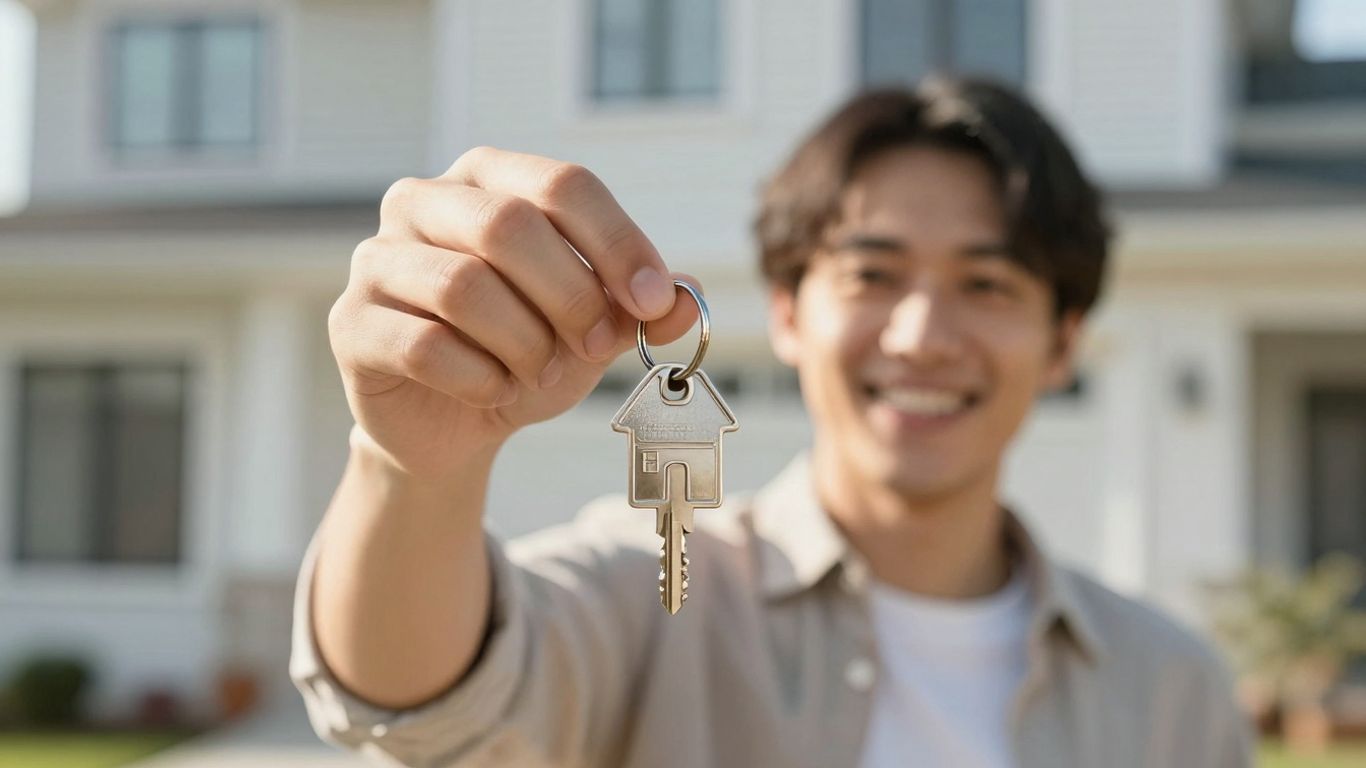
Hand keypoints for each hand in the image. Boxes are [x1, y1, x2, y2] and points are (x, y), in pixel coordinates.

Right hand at [329, 147, 700, 479]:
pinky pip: (424, 346)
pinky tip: (493, 391)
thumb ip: (640, 309)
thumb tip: (685, 299)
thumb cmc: (525, 351)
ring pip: (464, 288)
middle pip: (508, 227)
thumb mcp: (595, 329)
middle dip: (570, 296)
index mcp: (490, 179)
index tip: (653, 300)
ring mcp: (377, 259)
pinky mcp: (351, 323)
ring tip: (536, 370)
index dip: (617, 242)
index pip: (562, 184)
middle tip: (596, 345)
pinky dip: (479, 379)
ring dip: (522, 344)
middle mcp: (424, 201)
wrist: (456, 422)